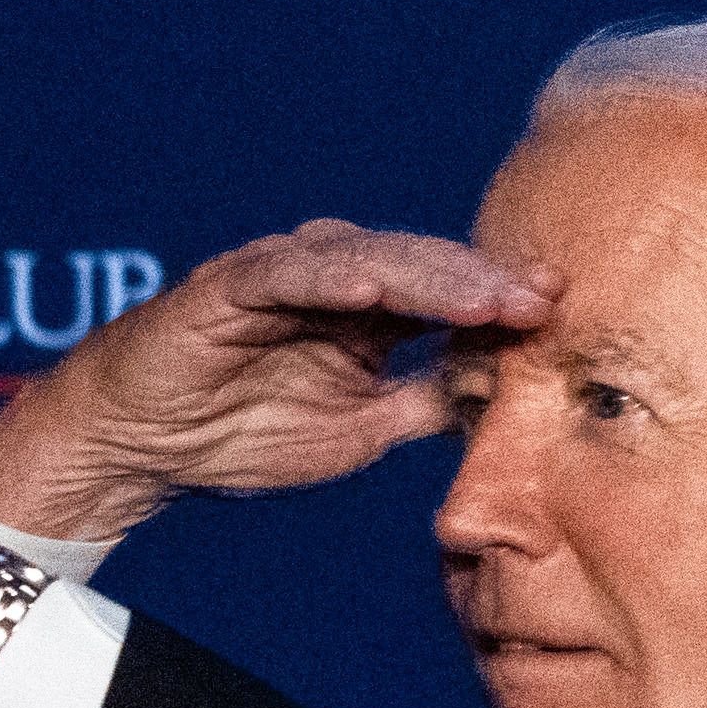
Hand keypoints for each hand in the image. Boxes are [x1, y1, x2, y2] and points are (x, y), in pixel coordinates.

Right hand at [0, 220, 552, 546]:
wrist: (141, 446)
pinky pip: (288, 273)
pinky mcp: (231, 283)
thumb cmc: (243, 431)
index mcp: (369, 308)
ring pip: (372, 261)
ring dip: (431, 278)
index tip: (565, 313)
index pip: (452, 294)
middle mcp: (335, 278)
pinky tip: (374, 293)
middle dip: (487, 285)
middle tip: (542, 299)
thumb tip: (508, 402)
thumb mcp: (360, 432)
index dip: (506, 301)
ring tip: (484, 297)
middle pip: (426, 269)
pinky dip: (332, 278)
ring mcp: (286, 273)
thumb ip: (425, 406)